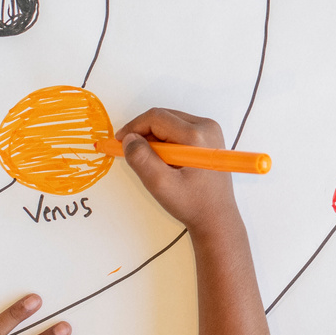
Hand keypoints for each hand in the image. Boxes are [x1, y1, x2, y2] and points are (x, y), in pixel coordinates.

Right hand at [117, 107, 243, 231]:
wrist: (216, 217)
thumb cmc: (192, 203)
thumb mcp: (160, 184)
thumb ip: (141, 159)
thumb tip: (129, 138)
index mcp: (197, 136)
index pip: (157, 118)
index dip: (133, 127)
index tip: (120, 142)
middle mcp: (207, 127)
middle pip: (164, 117)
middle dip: (143, 133)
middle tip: (132, 154)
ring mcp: (210, 131)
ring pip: (170, 122)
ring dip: (154, 138)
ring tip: (153, 163)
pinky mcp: (208, 138)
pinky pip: (179, 130)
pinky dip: (165, 142)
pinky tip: (164, 161)